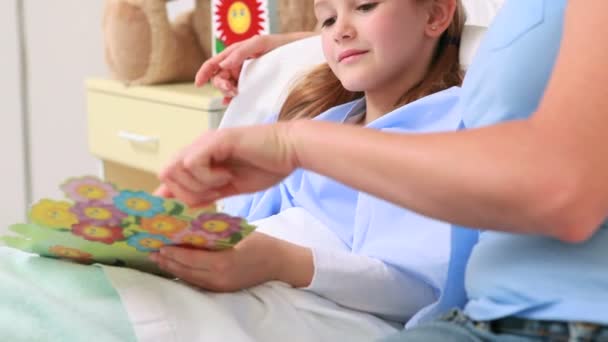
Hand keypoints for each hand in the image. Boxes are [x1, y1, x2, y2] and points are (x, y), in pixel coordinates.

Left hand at [150, 232, 313, 291]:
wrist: (279, 262)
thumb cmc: (259, 242)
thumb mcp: (237, 231)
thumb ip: (213, 231)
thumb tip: (189, 223)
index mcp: (222, 261)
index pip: (189, 258)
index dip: (171, 251)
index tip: (157, 242)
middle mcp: (218, 277)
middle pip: (184, 270)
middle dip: (166, 260)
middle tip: (150, 250)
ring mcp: (220, 286)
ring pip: (188, 278)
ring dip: (172, 268)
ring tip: (158, 257)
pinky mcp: (222, 289)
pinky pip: (197, 282)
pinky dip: (184, 273)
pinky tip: (175, 265)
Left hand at [156, 122, 297, 206]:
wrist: (290, 150)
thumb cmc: (266, 166)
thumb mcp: (229, 187)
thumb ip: (206, 194)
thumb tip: (184, 206)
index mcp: (200, 156)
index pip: (169, 176)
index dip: (171, 196)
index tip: (184, 213)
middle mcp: (198, 147)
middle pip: (166, 173)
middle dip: (186, 192)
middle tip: (212, 194)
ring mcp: (206, 142)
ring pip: (175, 169)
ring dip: (198, 184)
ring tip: (223, 183)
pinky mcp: (216, 140)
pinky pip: (192, 163)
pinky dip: (207, 177)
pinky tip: (227, 176)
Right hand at [195, 33, 314, 103]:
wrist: (300, 55)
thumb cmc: (281, 45)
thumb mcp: (261, 44)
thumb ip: (242, 51)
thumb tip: (224, 64)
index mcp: (236, 53)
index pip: (215, 62)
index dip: (204, 72)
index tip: (198, 83)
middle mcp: (238, 65)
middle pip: (219, 77)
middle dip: (221, 84)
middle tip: (232, 90)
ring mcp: (245, 76)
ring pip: (227, 87)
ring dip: (227, 92)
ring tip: (236, 94)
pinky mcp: (253, 86)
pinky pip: (237, 94)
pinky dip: (232, 98)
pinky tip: (232, 101)